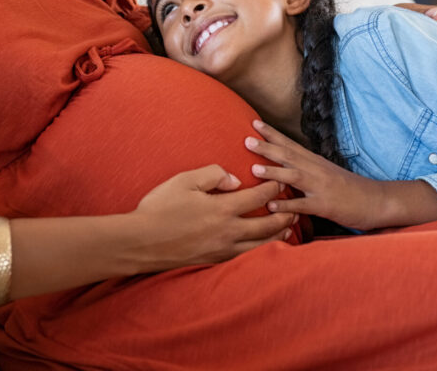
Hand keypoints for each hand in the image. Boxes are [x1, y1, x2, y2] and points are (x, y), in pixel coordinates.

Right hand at [129, 165, 295, 270]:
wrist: (140, 242)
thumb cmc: (160, 208)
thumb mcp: (184, 181)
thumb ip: (212, 174)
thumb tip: (234, 179)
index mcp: (222, 208)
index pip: (258, 197)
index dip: (273, 187)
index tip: (281, 179)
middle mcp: (228, 231)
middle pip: (267, 224)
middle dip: (285, 214)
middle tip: (295, 206)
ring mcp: (223, 249)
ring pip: (261, 244)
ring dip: (278, 234)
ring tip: (288, 228)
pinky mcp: (215, 260)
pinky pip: (246, 256)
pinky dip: (261, 250)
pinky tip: (263, 246)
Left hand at [246, 121, 436, 230]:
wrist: (377, 201)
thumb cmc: (349, 189)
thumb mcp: (326, 175)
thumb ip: (306, 170)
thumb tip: (284, 168)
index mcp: (315, 162)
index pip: (290, 144)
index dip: (272, 134)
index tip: (253, 122)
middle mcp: (316, 170)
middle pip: (289, 155)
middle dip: (267, 146)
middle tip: (245, 139)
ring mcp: (321, 187)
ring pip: (294, 176)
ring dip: (274, 171)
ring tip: (254, 168)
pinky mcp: (326, 205)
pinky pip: (304, 206)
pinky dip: (288, 206)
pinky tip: (272, 206)